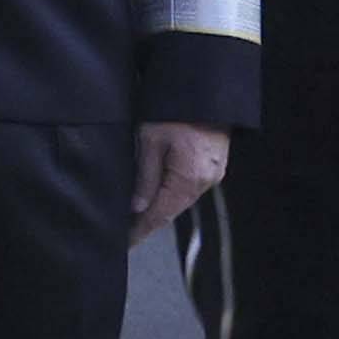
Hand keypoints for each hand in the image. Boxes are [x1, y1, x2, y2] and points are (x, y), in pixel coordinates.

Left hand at [135, 120, 230, 242]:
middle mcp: (205, 183)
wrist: (206, 95)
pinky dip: (171, 197)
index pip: (160, 215)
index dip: (141, 230)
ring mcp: (212, 176)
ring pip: (180, 201)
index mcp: (188, 180)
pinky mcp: (213, 168)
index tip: (125, 244)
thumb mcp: (150, 142)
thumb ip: (145, 177)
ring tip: (135, 220)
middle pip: (172, 210)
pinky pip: (188, 189)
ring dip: (160, 210)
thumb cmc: (173, 115)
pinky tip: (156, 199)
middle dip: (148, 223)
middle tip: (125, 234)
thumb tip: (137, 208)